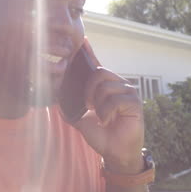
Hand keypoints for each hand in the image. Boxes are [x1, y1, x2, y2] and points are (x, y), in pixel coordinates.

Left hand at [72, 38, 144, 173]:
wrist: (113, 151)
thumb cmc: (100, 133)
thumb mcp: (80, 118)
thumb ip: (69, 106)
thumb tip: (55, 95)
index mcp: (104, 86)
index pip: (96, 65)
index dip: (89, 53)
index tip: (82, 40)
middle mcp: (117, 85)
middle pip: (99, 72)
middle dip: (88, 90)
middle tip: (88, 106)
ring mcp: (128, 92)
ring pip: (106, 86)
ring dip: (98, 104)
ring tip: (101, 116)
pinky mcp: (134, 102)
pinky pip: (114, 100)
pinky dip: (106, 113)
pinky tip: (108, 121)